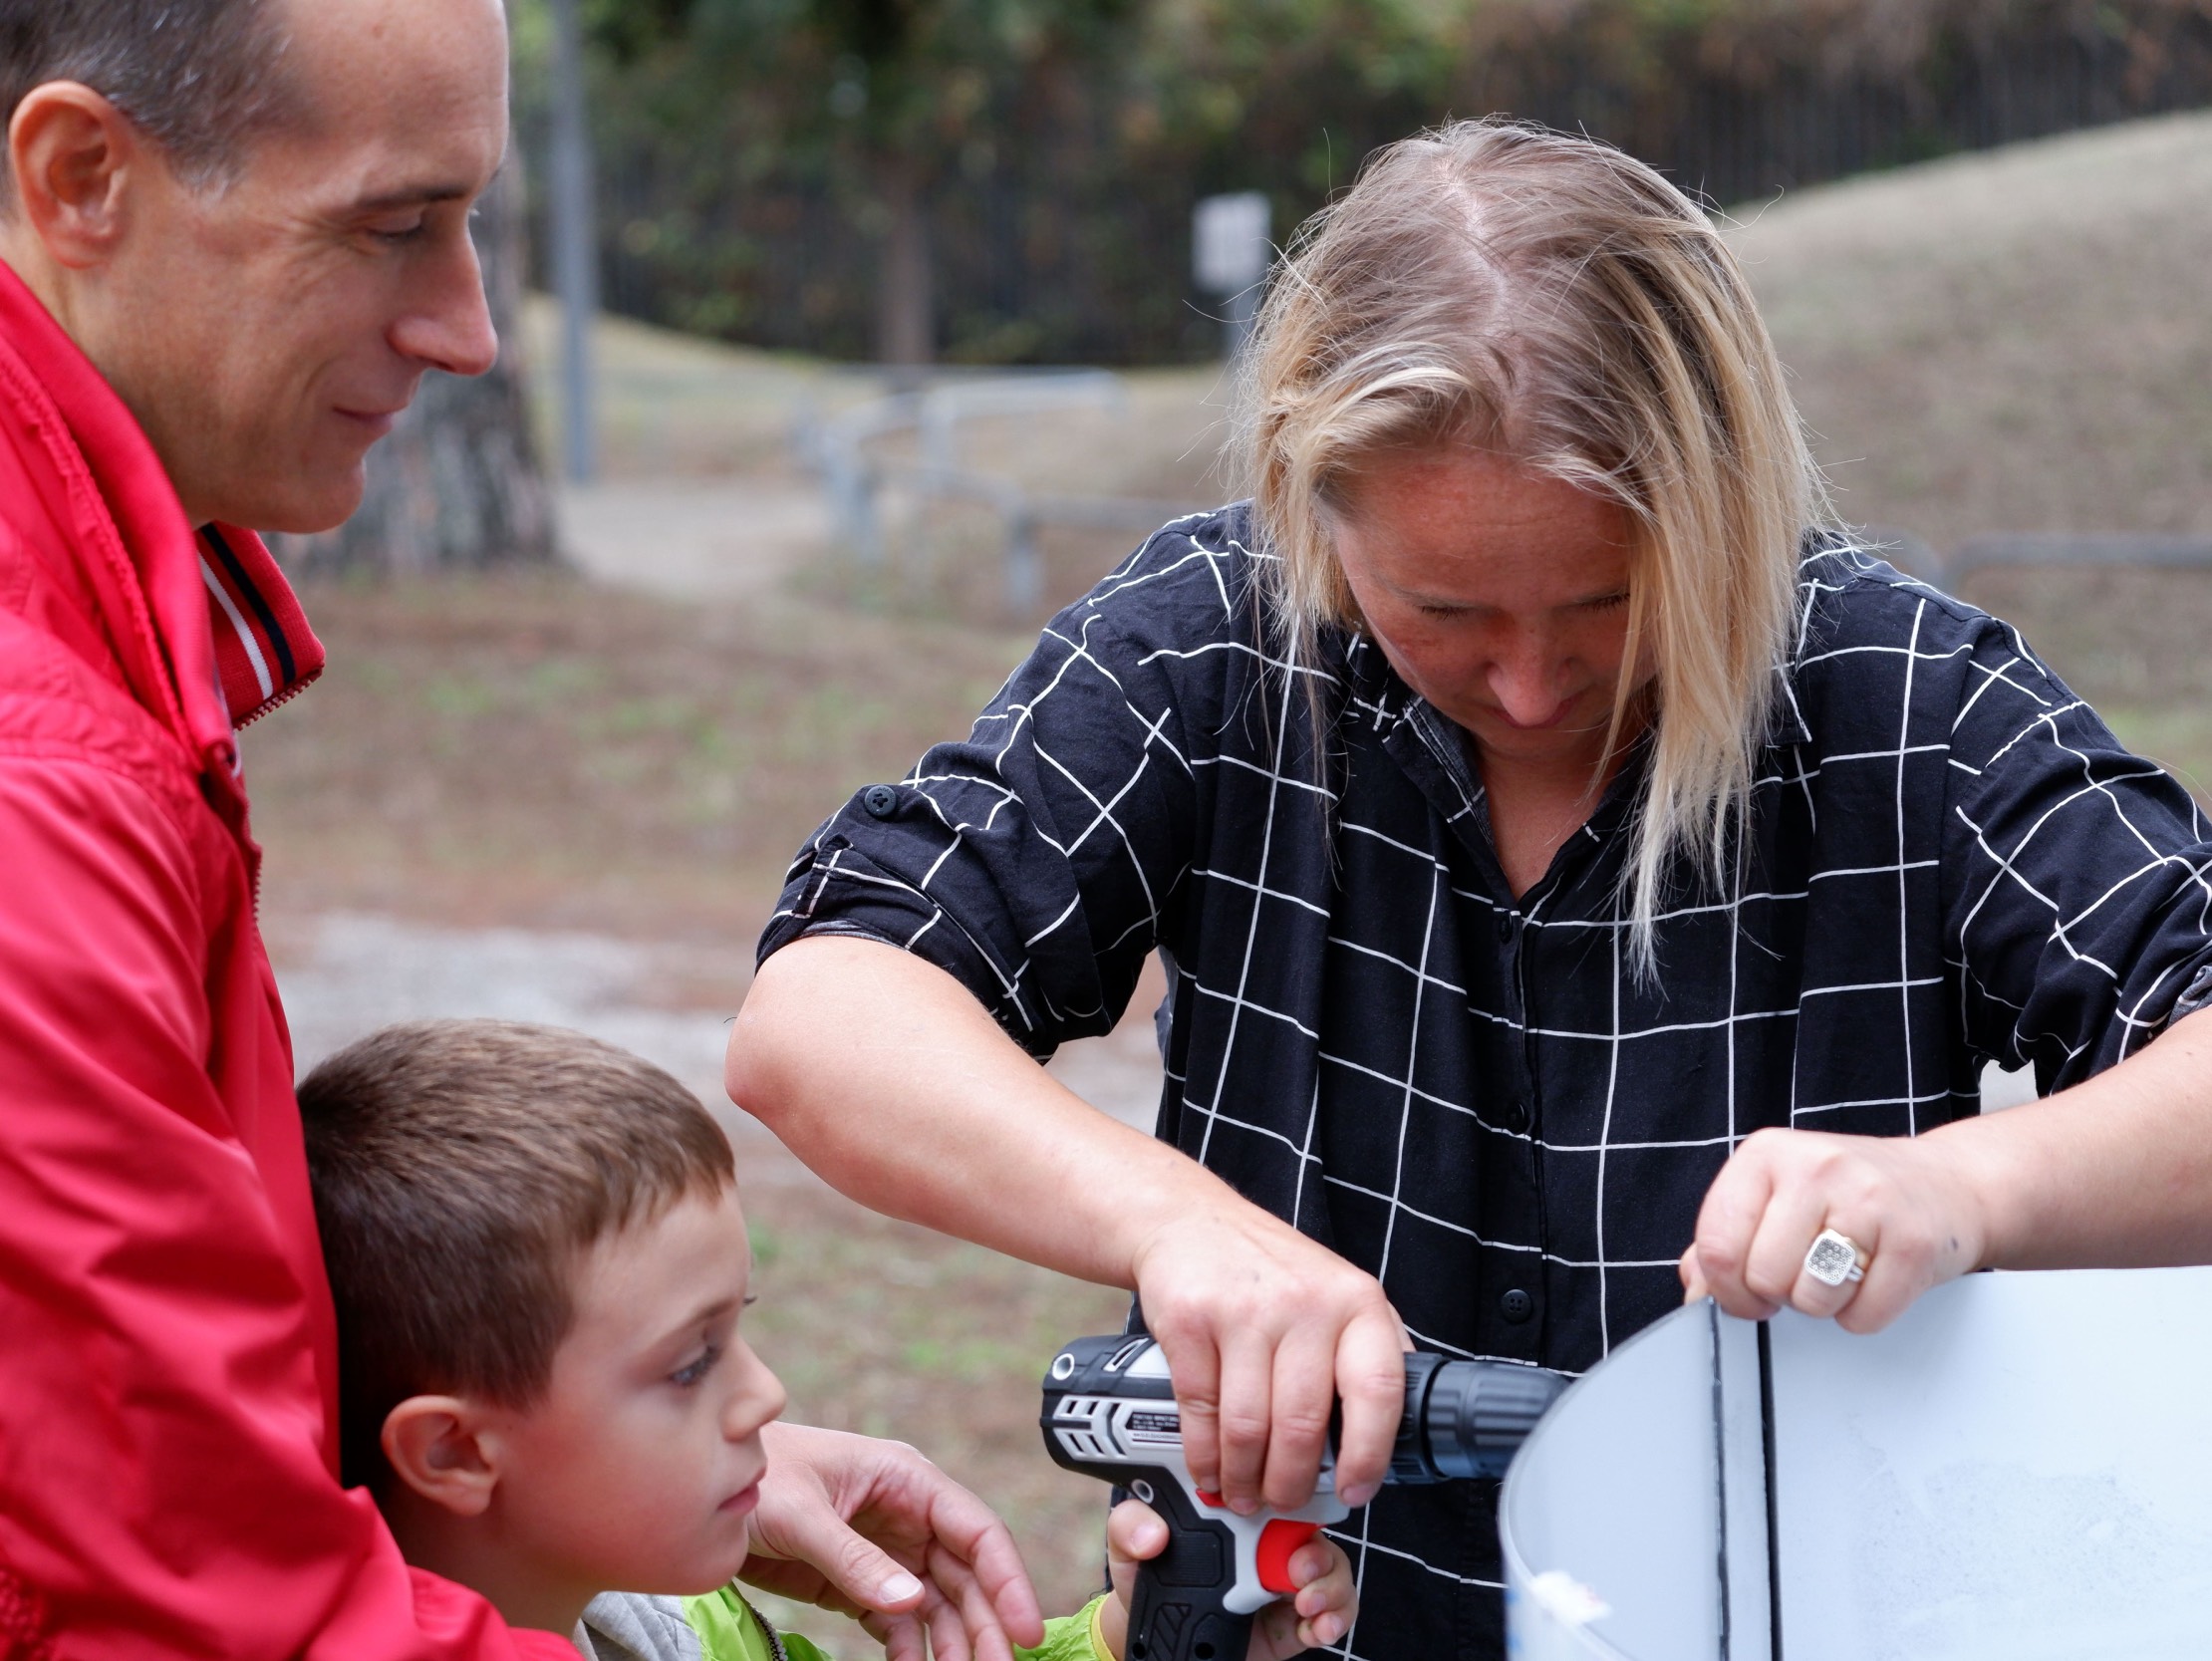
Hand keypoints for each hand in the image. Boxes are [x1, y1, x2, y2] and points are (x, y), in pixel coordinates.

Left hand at [740, 1421, 1045, 1660]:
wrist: (703, 1488)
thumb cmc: (756, 1476)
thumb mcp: (801, 1514)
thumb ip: (854, 1559)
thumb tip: (912, 1603)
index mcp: (906, 1479)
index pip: (976, 1530)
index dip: (1008, 1579)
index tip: (1026, 1629)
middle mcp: (906, 1514)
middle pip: (965, 1574)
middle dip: (985, 1623)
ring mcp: (885, 1550)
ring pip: (937, 1603)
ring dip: (952, 1642)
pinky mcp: (857, 1581)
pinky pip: (898, 1620)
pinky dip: (911, 1649)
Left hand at [1095, 1499, 1355, 1659]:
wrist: (1158, 1637)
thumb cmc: (1150, 1575)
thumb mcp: (1129, 1544)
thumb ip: (1130, 1526)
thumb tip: (1154, 1534)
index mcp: (1236, 1507)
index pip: (1273, 1484)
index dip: (1286, 1493)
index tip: (1278, 1515)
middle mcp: (1268, 1535)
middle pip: (1315, 1526)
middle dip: (1316, 1548)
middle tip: (1299, 1572)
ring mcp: (1288, 1574)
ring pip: (1333, 1564)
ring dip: (1330, 1583)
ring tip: (1307, 1605)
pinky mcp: (1300, 1613)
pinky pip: (1338, 1606)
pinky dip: (1337, 1615)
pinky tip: (1316, 1627)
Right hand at [1129, 1206, 1406, 1512]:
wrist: (1191, 1220)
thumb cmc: (1271, 1271)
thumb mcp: (1338, 1297)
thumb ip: (1364, 1357)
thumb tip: (1385, 1442)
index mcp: (1356, 1303)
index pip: (1379, 1390)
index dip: (1369, 1455)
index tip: (1355, 1491)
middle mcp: (1306, 1304)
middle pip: (1303, 1424)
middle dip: (1291, 1483)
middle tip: (1283, 1501)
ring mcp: (1245, 1310)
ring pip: (1249, 1427)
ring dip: (1244, 1478)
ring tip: (1244, 1492)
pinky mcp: (1192, 1320)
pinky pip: (1201, 1410)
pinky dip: (1204, 1455)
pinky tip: (1210, 1468)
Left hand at [1681, 1127, 1987, 1331]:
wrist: (1946, 1184)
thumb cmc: (1850, 1195)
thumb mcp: (1776, 1197)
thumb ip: (1725, 1239)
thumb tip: (1697, 1291)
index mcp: (1766, 1154)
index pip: (1717, 1244)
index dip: (1726, 1288)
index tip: (1745, 1292)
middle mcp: (1815, 1168)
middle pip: (1762, 1277)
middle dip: (1780, 1293)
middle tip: (1806, 1270)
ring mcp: (1868, 1200)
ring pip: (1810, 1300)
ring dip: (1824, 1304)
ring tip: (1843, 1268)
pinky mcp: (1913, 1242)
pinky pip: (1863, 1317)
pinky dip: (1865, 1314)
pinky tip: (1875, 1278)